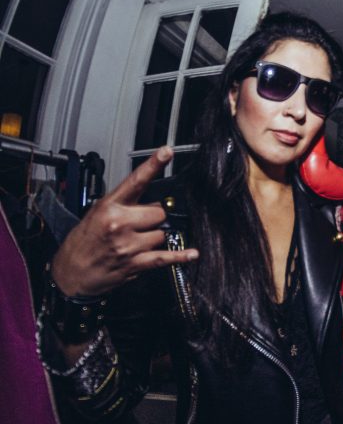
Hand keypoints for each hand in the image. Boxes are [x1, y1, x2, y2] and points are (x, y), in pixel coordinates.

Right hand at [51, 147, 198, 296]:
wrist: (72, 271)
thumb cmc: (84, 242)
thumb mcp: (96, 214)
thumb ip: (123, 205)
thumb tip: (152, 201)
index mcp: (109, 207)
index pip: (136, 181)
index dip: (153, 165)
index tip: (166, 152)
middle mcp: (120, 223)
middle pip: (160, 212)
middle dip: (156, 217)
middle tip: (142, 223)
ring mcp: (129, 244)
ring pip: (163, 233)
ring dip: (157, 237)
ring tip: (138, 241)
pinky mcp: (136, 263)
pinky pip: (166, 257)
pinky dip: (180, 256)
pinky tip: (191, 253)